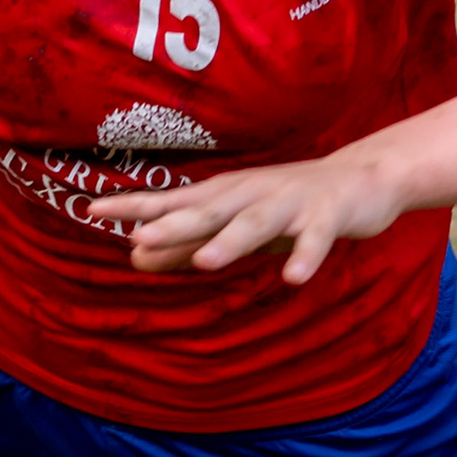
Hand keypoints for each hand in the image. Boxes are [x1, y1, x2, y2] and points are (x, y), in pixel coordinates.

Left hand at [89, 153, 407, 285]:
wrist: (362, 179)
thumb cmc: (286, 205)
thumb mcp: (232, 225)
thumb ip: (186, 244)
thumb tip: (133, 257)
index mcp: (226, 196)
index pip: (173, 202)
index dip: (136, 207)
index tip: (94, 210)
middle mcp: (251, 194)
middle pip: (208, 210)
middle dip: (174, 224)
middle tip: (139, 238)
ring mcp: (289, 203)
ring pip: (257, 223)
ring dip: (231, 241)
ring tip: (205, 261)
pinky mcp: (326, 215)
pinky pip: (315, 239)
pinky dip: (304, 255)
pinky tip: (293, 277)